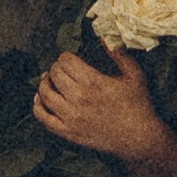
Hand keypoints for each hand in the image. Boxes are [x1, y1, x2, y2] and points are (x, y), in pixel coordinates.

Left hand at [34, 48, 176, 176]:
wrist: (139, 138)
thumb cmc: (138, 105)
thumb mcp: (134, 75)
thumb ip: (118, 54)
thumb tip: (104, 38)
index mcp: (93, 82)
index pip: (65, 61)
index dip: (66, 56)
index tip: (71, 59)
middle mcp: (78, 99)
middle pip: (54, 74)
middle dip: (57, 67)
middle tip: (63, 69)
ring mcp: (70, 117)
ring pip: (44, 93)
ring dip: (45, 83)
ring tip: (50, 79)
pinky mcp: (67, 132)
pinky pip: (42, 117)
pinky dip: (38, 105)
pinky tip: (41, 98)